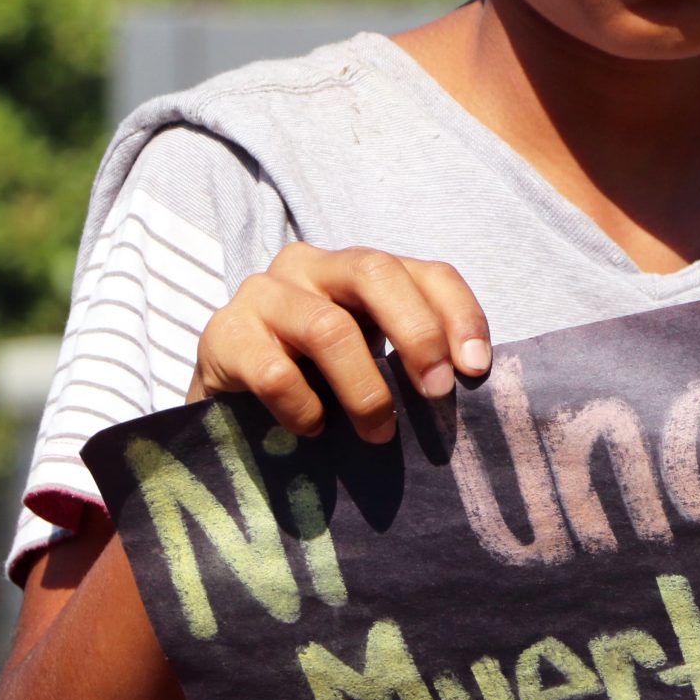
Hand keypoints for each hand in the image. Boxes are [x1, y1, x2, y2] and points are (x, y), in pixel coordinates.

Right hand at [195, 243, 491, 442]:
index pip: (425, 271)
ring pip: (329, 327)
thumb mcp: (367, 359)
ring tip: (378, 434)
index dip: (459, 314)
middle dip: (416, 334)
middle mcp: (310, 265)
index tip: (475, 369)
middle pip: (375, 273)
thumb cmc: (313, 380)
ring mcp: (262, 294)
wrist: (224, 402)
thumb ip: (409, 358)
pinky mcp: (223, 334)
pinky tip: (312, 429)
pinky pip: (276, 373)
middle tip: (435, 393)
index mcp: (357, 268)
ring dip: (364, 389)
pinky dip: (304, 408)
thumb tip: (467, 385)